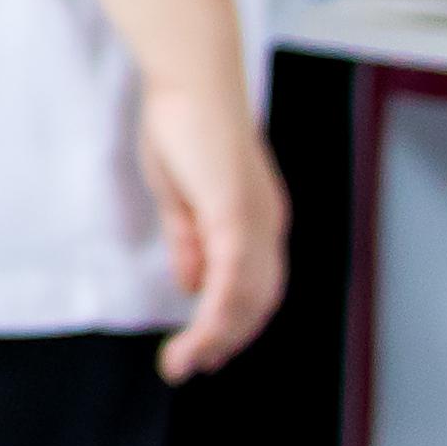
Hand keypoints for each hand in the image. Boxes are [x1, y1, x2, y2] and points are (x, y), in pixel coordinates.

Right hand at [135, 72, 290, 380]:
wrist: (192, 79)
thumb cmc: (182, 122)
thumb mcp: (179, 194)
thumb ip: (189, 239)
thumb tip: (191, 284)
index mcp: (258, 217)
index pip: (255, 282)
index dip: (234, 318)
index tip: (207, 346)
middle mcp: (267, 225)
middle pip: (257, 299)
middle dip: (227, 338)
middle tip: (194, 365)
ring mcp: (256, 221)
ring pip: (246, 297)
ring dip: (217, 336)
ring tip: (186, 362)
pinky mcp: (235, 214)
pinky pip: (230, 278)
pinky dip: (215, 313)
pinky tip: (196, 333)